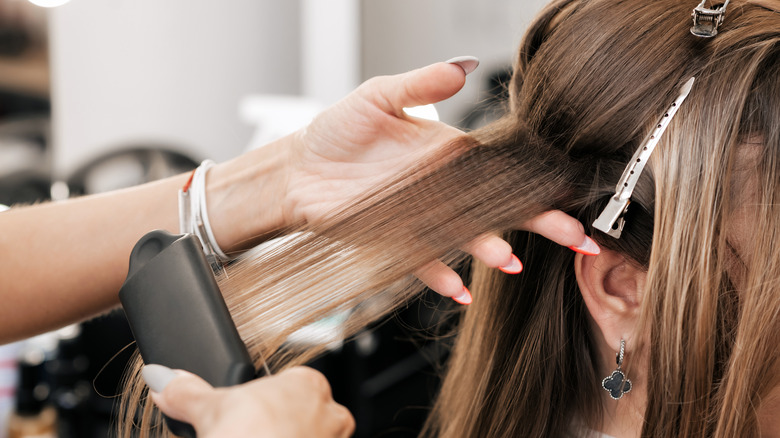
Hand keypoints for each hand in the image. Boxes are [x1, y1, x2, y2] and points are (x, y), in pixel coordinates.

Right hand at [143, 365, 353, 437]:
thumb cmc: (250, 436)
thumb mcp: (211, 409)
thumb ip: (188, 392)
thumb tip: (162, 378)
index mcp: (305, 383)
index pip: (288, 383)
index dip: (263, 401)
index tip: (247, 415)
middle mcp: (328, 411)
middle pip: (301, 413)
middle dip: (276, 425)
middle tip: (248, 435)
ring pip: (310, 437)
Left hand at [283, 59, 599, 301]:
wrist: (298, 169)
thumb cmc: (337, 131)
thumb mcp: (377, 96)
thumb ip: (419, 85)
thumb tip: (460, 66)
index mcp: (446, 153)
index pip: (499, 167)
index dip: (533, 179)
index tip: (565, 188)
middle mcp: (440, 188)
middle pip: (496, 206)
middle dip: (536, 220)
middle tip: (573, 234)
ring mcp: (420, 216)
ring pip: (465, 236)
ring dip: (490, 249)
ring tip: (512, 260)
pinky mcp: (395, 240)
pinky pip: (423, 262)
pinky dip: (441, 276)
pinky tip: (460, 290)